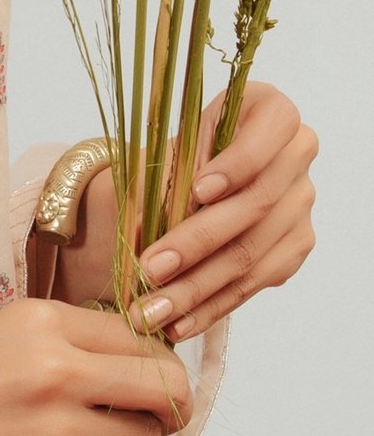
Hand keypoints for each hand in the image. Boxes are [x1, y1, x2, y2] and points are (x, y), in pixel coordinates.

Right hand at [0, 299, 193, 435]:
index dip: (150, 361)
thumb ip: (62, 348)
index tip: (141, 378)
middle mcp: (58, 368)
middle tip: (145, 415)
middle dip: (166, 405)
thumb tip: (134, 369)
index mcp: (41, 320)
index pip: (140, 337)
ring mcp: (57, 429)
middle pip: (164, 387)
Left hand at [130, 80, 317, 341]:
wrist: (196, 177)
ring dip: (197, 289)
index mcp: (272, 112)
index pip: (269, 134)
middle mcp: (297, 156)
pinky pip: (254, 283)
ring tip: (152, 311)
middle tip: (151, 270)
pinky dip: (212, 306)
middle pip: (255, 206)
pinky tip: (178, 323)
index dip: (238, 164)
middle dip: (197, 243)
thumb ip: (157, 178)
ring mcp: (301, 205)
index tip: (198, 190)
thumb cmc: (179, 154)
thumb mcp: (164, 150)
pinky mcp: (294, 247)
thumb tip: (135, 233)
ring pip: (252, 254)